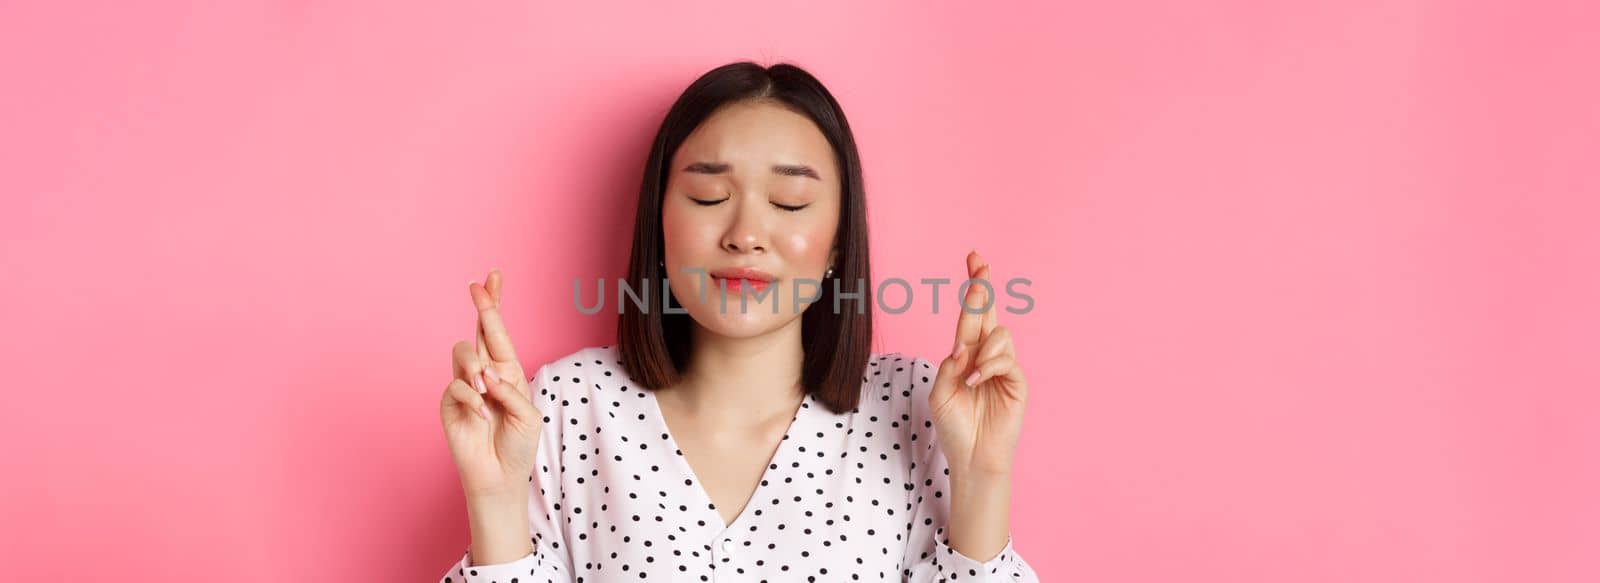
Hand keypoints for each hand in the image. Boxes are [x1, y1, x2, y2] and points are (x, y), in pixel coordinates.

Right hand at [439, 269, 544, 499]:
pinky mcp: (450, 402)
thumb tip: (485, 372)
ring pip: (463, 352)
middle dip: (481, 306)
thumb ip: (508, 390)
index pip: (499, 332)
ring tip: (486, 391)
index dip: (493, 304)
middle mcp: (485, 372)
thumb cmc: (518, 445)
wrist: (499, 475)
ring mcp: (465, 385)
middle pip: (478, 330)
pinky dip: (471, 398)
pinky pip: (456, 386)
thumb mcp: (527, 415)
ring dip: (475, 367)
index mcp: (508, 370)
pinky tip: (481, 415)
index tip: (492, 276)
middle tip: (476, 287)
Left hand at [929, 250, 1028, 476]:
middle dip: (983, 288)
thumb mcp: (941, 392)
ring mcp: (1004, 367)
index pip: (970, 315)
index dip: (973, 288)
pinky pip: (1006, 360)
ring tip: (971, 375)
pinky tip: (977, 382)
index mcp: (967, 353)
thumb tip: (963, 346)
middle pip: (988, 312)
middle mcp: (986, 355)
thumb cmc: (954, 426)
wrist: (971, 456)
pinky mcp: (1017, 382)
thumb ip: (950, 365)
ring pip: (1000, 334)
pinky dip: (988, 367)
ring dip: (982, 350)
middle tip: (980, 266)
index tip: (974, 258)